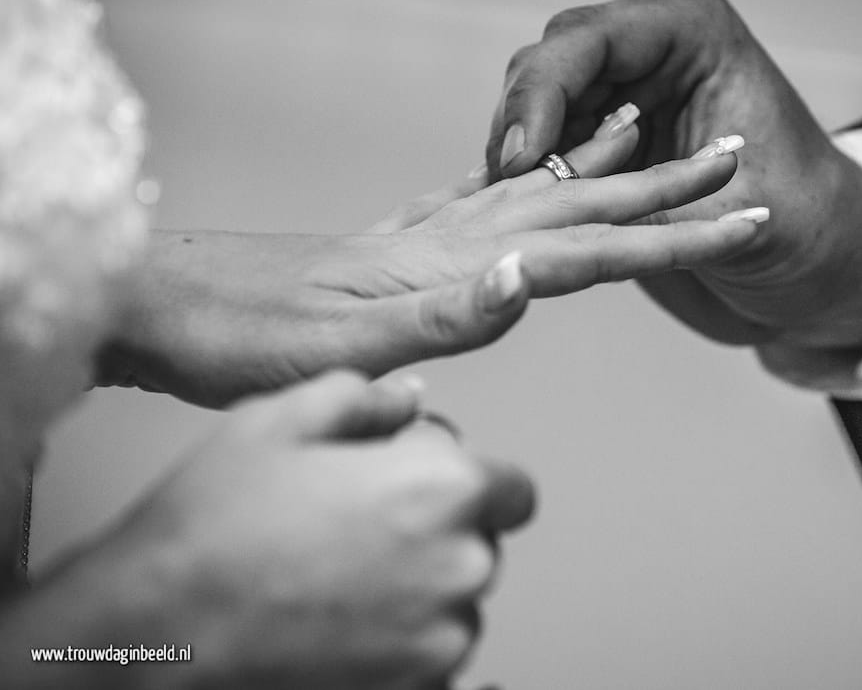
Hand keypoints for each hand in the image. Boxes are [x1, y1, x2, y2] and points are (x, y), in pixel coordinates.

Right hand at [4, 371, 532, 688]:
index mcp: (444, 488)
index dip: (463, 481)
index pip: (510, 488)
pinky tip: (355, 631)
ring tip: (335, 579)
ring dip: (419, 591)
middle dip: (437, 531)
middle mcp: (461, 566)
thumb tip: (407, 398)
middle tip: (360, 528)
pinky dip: (407, 650)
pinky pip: (439, 666)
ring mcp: (442, 642)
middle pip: (480, 544)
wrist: (152, 635)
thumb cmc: (209, 529)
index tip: (420, 487)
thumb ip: (362, 397)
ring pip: (455, 606)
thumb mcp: (277, 421)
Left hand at [97, 115, 764, 406]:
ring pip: (540, 193)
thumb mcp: (344, 347)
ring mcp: (425, 235)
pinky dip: (528, 186)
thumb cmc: (245, 339)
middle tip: (735, 160)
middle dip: (667, 190)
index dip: (673, 237)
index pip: (590, 246)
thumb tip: (529, 274)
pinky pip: (485, 204)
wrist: (166, 306)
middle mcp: (451, 237)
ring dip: (607, 174)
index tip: (745, 219)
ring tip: (655, 139)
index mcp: (456, 262)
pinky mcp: (399, 245)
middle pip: (583, 205)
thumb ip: (444, 312)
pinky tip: (534, 177)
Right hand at [487, 0, 861, 353]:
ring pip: (538, 107)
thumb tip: (568, 214)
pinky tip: (517, 211)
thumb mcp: (738, 216)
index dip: (544, 90)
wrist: (826, 268)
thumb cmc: (815, 226)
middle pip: (551, 65)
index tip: (523, 152)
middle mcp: (655, 57)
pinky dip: (529, 179)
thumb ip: (654, 209)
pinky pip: (550, 150)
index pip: (593, 39)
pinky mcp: (612, 147)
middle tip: (504, 183)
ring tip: (505, 204)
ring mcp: (629, 99)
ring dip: (517, 153)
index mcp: (695, 38)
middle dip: (520, 121)